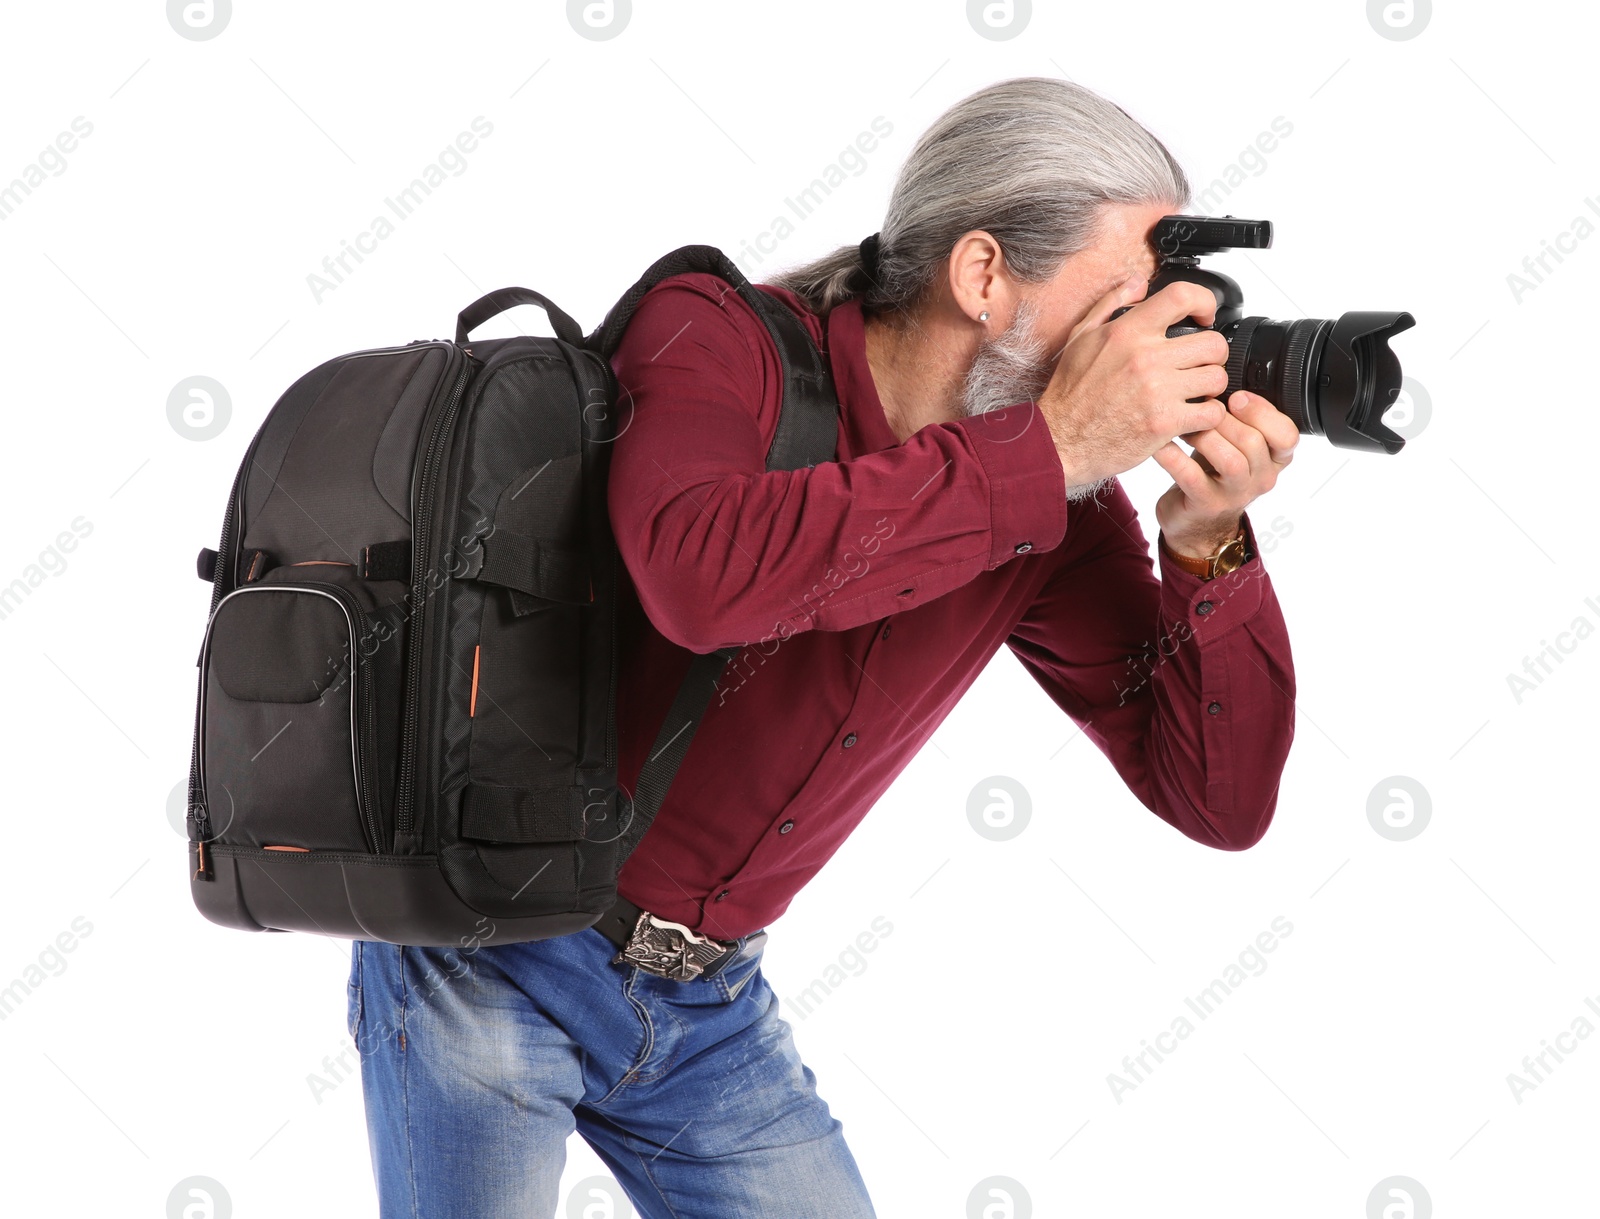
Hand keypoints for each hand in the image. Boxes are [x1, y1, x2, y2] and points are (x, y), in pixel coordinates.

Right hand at [1036, 278, 1230, 490]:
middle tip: (1199, 364)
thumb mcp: (1081, 337)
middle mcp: (1146, 358)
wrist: (1061, 440)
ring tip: (1195, 392)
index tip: (1204, 316)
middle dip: (1211, 354)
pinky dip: (1208, 416)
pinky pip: (1211, 413)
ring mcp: (1158, 391)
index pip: (1183, 297)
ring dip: (1211, 386)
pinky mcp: (1165, 423)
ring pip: (1217, 378)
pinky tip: (1192, 416)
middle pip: (1212, 343)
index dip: (1204, 302)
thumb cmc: (1070, 393)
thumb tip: (1138, 283)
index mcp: (1128, 332)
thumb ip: (1112, 304)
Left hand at [1153, 390, 1298, 556]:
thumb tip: (1222, 373)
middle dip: (1225, 419)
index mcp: (1275, 458)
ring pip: (1231, 462)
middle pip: (1254, 443)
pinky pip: (1192, 477)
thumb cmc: (1214, 471)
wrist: (1196, 519)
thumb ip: (1242, 417)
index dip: (1263, 412)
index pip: (1287, 435)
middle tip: (1201, 406)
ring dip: (1205, 436)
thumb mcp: (1236, 443)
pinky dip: (1174, 457)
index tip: (1236, 396)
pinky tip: (1161, 443)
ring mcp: (1236, 495)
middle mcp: (1261, 478)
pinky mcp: (1207, 505)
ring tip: (1184, 424)